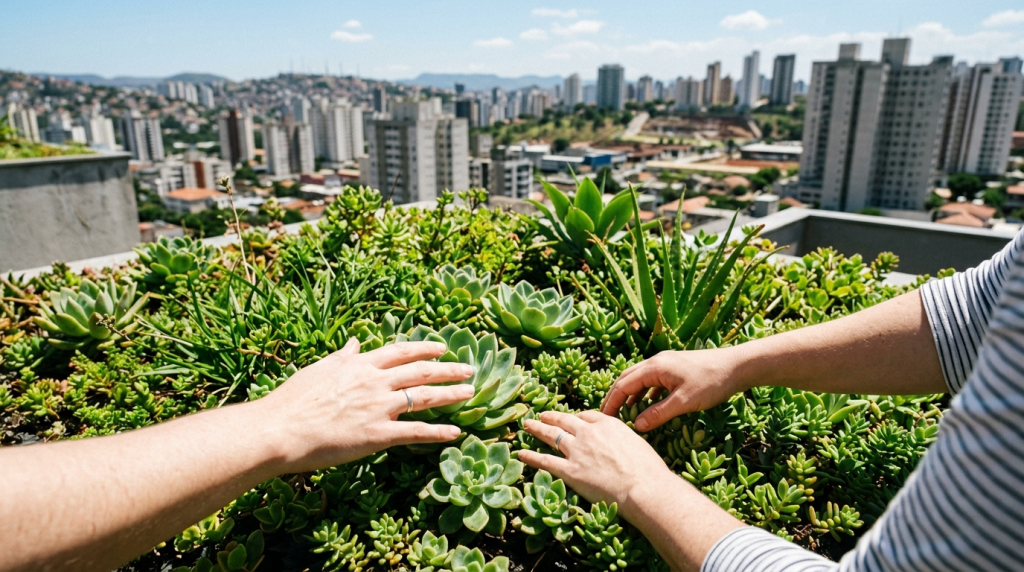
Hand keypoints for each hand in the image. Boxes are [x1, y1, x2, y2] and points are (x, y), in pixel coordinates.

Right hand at [255, 338, 475, 472]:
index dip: (425, 348)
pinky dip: (438, 432)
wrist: (279, 429)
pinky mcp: (378, 435)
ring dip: (451, 394)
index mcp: (360, 365)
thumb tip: (355, 343)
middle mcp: (375, 382)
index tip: (442, 348)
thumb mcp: (319, 370)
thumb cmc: (293, 401)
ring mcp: (379, 408)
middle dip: (448, 369)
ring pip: (425, 397)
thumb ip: (343, 357)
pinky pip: (415, 432)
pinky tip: (456, 432)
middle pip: (421, 372)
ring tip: (470, 392)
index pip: (401, 351)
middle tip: (469, 368)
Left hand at [517, 411, 674, 511]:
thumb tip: (620, 445)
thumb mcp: (637, 444)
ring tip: (527, 425)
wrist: (643, 487)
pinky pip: (545, 460)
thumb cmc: (648, 470)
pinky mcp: (570, 471)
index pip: (587, 416)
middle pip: (565, 420)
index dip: (578, 418)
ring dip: (537, 429)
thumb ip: (622, 440)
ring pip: (551, 435)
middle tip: (542, 415)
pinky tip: (521, 452)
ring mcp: (577, 451)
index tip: (573, 420)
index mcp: (607, 424)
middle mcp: (588, 433)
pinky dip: (531, 456)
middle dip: (552, 417)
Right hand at [601, 349, 743, 431]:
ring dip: (631, 395)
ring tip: (625, 413)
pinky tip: (648, 405)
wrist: (738, 366)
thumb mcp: (684, 402)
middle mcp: (657, 362)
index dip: (611, 402)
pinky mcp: (676, 369)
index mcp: (655, 367)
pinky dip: (645, 393)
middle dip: (616, 397)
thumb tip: (636, 426)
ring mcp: (667, 364)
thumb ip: (658, 414)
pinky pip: (653, 381)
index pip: (623, 385)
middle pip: (627, 379)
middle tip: (609, 416)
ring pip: (640, 379)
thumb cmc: (712, 382)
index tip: (603, 418)